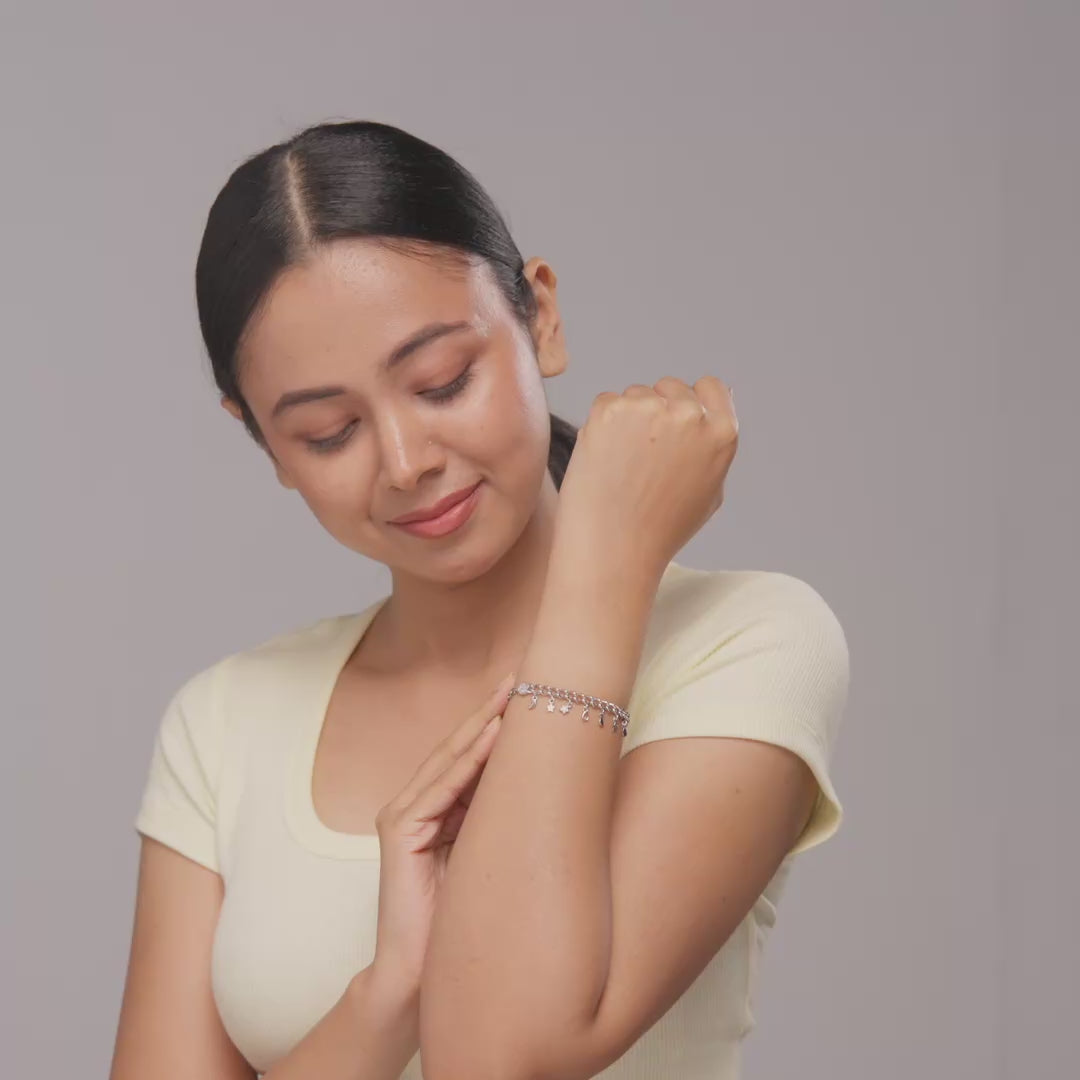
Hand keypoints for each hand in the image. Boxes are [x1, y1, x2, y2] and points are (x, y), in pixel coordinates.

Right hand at [368, 674, 515, 1009]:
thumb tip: (550, 779)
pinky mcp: (398, 833)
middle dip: (492, 710)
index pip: (470, 754)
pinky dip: (468, 762)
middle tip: (525, 674)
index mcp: (436, 808)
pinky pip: (440, 789)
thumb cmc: (462, 919)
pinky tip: (495, 736)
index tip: (532, 689)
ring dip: (483, 725)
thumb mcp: (489, 853)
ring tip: (514, 694)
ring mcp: (402, 816)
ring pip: (450, 760)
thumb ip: (501, 815)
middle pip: (459, 747)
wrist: (425, 977)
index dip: (499, 720)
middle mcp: (415, 804)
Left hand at [554, 375, 737, 576]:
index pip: (710, 386)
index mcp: (721, 433)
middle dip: (658, 409)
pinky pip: (607, 402)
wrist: (613, 547)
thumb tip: (720, 399)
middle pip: (671, 387)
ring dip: (628, 417)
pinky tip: (605, 459)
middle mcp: (689, 415)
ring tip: (624, 464)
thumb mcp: (710, 490)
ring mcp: (648, 408)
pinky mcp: (610, 410)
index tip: (674, 424)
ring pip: (637, 394)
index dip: (691, 401)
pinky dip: (603, 424)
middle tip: (642, 454)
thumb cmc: (661, 528)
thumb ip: (716, 443)